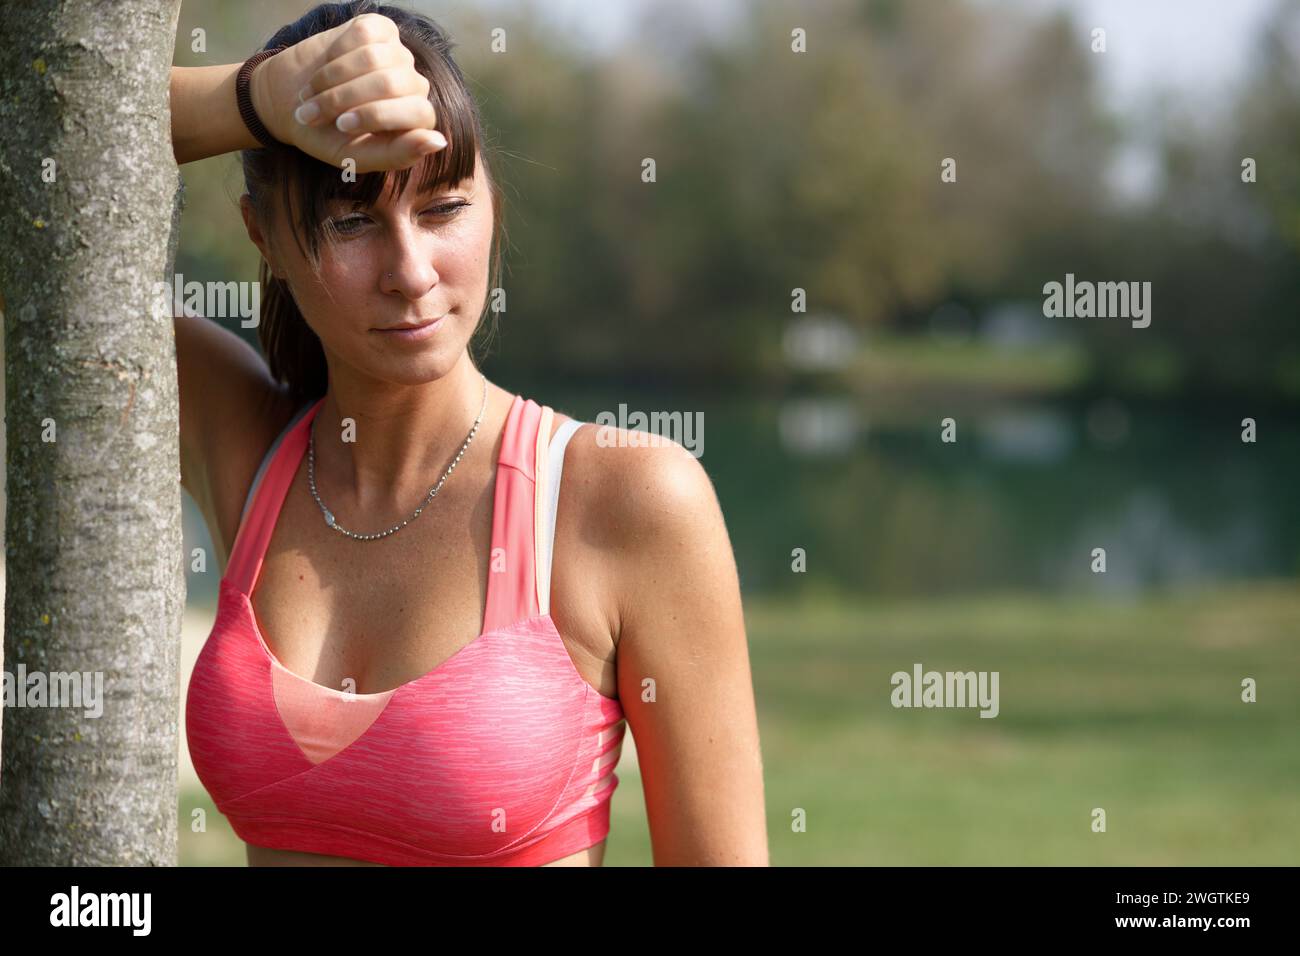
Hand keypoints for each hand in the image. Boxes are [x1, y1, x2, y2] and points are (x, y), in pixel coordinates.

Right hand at [250, 13, 445, 172]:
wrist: (292, 102)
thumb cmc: (330, 137)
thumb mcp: (360, 156)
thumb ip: (399, 155)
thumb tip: (439, 141)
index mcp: (418, 120)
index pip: (419, 112)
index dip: (377, 117)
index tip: (341, 126)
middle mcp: (414, 85)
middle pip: (392, 84)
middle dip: (345, 100)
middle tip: (313, 114)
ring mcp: (398, 55)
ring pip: (373, 58)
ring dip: (332, 79)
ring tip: (311, 95)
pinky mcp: (379, 30)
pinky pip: (361, 36)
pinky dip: (335, 54)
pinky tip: (324, 68)